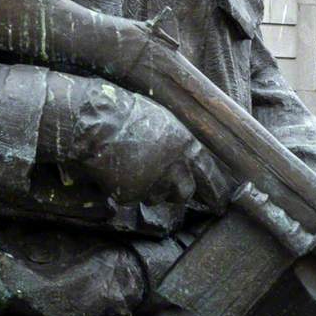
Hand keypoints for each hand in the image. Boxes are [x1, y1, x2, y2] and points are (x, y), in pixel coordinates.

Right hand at [40, 75, 229, 209]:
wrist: (96, 121)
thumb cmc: (129, 113)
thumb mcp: (166, 122)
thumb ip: (181, 144)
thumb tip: (191, 158)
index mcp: (188, 147)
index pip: (212, 177)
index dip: (216, 192)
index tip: (219, 202)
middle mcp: (174, 168)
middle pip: (185, 194)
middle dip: (179, 192)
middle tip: (169, 185)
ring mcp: (152, 184)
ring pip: (158, 197)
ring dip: (152, 189)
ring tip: (136, 166)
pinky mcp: (130, 195)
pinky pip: (133, 197)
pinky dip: (127, 189)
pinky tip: (118, 170)